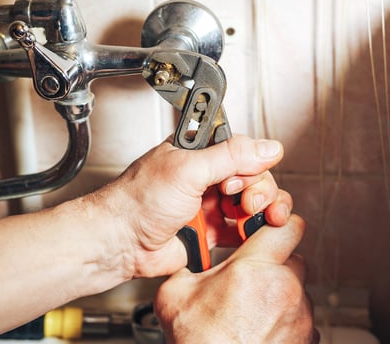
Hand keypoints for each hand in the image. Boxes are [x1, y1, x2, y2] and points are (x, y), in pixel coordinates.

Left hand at [105, 135, 291, 277]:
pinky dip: (253, 231)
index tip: (238, 179)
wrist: (121, 242)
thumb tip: (267, 147)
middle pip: (254, 177)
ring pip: (254, 203)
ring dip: (262, 210)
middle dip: (258, 190)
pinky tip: (251, 232)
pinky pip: (243, 229)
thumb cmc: (138, 201)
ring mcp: (210, 203)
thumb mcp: (187, 169)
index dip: (250, 164)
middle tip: (244, 203)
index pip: (243, 150)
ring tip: (250, 219)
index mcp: (198, 153)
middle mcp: (206, 176)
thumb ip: (230, 156)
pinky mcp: (212, 230)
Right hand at [154, 215, 318, 343]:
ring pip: (296, 290)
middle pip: (293, 259)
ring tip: (251, 310)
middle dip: (274, 264)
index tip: (269, 229)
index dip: (278, 224)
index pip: (288, 226)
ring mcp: (300, 316)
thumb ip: (187, 267)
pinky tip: (259, 328)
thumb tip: (188, 263)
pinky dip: (284, 320)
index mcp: (255, 268)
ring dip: (279, 294)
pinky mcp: (307, 339)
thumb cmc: (200, 342)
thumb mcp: (175, 294)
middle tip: (250, 277)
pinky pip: (300, 318)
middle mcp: (285, 289)